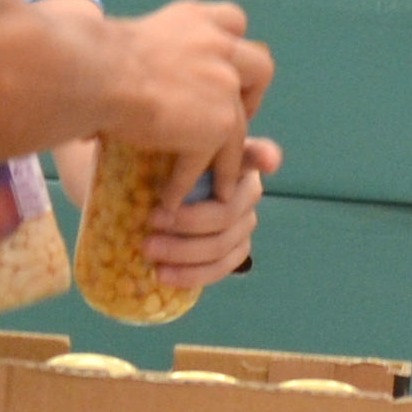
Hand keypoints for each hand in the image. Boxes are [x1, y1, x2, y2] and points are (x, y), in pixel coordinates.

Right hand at [99, 0, 272, 176]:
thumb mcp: (131, 40)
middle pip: (259, 67)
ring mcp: (225, 85)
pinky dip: (189, 180)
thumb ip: (150, 56)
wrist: (94, 73)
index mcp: (195, 17)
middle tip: (233, 117)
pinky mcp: (220, 123)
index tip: (223, 68)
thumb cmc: (91, 57)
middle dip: (252, 94)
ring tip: (219, 182)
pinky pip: (211, 160)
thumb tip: (128, 74)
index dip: (233, 48)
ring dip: (229, 155)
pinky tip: (172, 196)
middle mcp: (218, 45)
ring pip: (240, 127)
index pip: (233, 21)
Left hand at [133, 139, 281, 286]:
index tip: (262, 162)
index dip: (262, 157)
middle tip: (151, 220)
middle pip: (226, 214)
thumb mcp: (169, 145)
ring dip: (183, 251)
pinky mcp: (234, 253)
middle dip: (187, 221)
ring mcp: (244, 226)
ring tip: (148, 250)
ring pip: (220, 246)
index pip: (256, 155)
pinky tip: (163, 275)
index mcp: (239, 160)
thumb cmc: (164, 162)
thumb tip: (227, 139)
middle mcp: (248, 194)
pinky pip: (219, 269)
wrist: (152, 191)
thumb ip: (185, 135)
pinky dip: (191, 275)